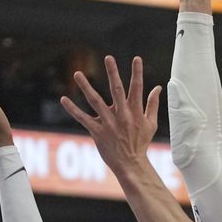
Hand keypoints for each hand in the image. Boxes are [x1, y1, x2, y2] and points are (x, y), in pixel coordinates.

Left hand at [60, 56, 160, 175]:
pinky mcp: (97, 131)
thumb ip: (152, 104)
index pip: (137, 88)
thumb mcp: (150, 123)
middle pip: (116, 90)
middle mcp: (121, 115)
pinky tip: (64, 99)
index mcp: (135, 112)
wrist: (130, 164)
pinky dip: (72, 109)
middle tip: (109, 58)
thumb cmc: (141, 143)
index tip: (137, 58)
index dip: (137, 73)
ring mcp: (108, 123)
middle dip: (113, 73)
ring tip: (77, 73)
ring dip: (85, 86)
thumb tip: (157, 87)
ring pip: (95, 101)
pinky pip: (82, 118)